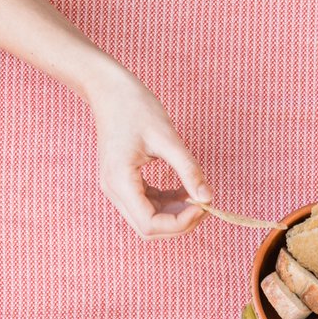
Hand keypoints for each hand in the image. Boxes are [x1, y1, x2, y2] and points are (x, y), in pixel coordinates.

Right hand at [89, 72, 211, 239]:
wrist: (109, 90)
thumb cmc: (135, 106)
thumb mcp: (167, 137)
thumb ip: (188, 169)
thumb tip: (208, 198)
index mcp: (120, 181)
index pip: (150, 224)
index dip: (179, 223)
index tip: (203, 206)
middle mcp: (114, 191)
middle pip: (148, 228)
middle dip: (179, 223)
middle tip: (204, 204)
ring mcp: (117, 189)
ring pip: (148, 220)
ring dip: (175, 215)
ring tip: (197, 198)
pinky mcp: (124, 184)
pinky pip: (147, 206)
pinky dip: (167, 204)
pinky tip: (184, 191)